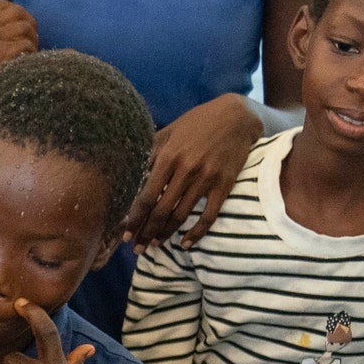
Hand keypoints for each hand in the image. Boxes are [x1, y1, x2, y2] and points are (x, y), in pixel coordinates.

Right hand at [0, 1, 37, 104]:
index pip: (5, 5)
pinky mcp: (4, 51)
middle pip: (19, 13)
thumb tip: (1, 34)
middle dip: (30, 25)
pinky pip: (26, 45)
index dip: (18, 13)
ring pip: (26, 28)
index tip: (22, 25)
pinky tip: (27, 60)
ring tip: (31, 51)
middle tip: (32, 39)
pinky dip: (30, 52)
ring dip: (33, 39)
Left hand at [125, 94, 261, 251]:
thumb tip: (128, 173)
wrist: (237, 115)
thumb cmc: (197, 123)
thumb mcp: (169, 132)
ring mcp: (206, 178)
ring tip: (154, 245)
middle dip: (146, 233)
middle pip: (161, 211)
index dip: (135, 219)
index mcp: (168, 157)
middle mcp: (186, 170)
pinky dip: (196, 233)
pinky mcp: (224, 184)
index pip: (146, 197)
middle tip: (138, 248)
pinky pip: (209, 215)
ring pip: (181, 216)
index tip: (127, 234)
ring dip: (165, 234)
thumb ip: (149, 152)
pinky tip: (185, 244)